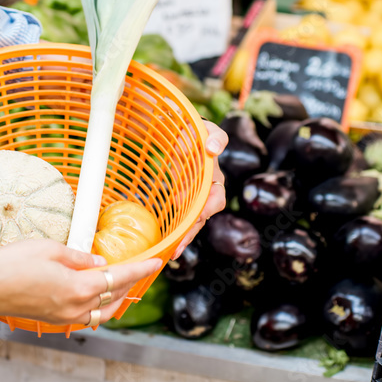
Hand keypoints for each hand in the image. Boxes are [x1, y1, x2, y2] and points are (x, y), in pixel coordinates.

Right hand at [0, 240, 160, 325]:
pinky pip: (86, 315)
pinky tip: (95, 291)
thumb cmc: (11, 264)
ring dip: (115, 296)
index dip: (141, 268)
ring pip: (102, 310)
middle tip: (140, 267)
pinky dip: (98, 304)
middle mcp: (75, 307)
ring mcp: (64, 316)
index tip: (157, 261)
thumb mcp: (48, 248)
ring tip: (121, 280)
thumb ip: (78, 256)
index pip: (119, 277)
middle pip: (114, 296)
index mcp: (78, 287)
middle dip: (130, 282)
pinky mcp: (53, 318)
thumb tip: (99, 261)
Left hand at [174, 120, 227, 257]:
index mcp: (214, 177)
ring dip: (182, 238)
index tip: (199, 216)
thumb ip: (214, 136)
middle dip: (191, 234)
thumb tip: (213, 149)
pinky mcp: (181, 199)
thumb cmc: (195, 130)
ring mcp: (192, 197)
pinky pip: (180, 218)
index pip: (217, 198)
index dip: (208, 208)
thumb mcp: (207, 128)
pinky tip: (165, 243)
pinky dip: (174, 231)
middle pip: (202, 218)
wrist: (179, 131)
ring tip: (170, 253)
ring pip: (191, 223)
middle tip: (177, 248)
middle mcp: (206, 191)